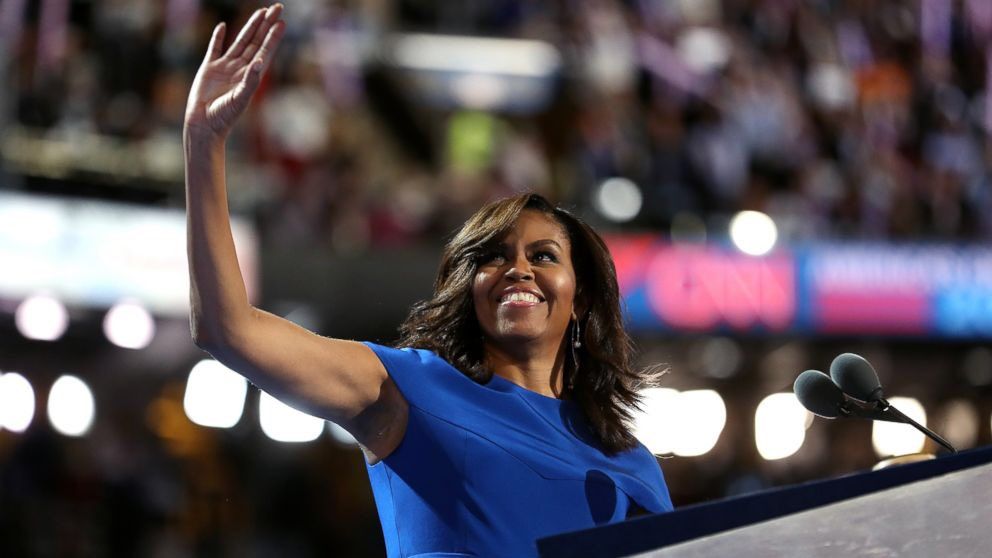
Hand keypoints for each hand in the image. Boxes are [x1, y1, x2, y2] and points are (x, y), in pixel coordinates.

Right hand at [184, 4, 284, 139]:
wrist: (204, 125)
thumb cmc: (224, 116)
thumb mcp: (241, 98)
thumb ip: (251, 80)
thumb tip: (261, 61)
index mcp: (251, 76)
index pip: (265, 51)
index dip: (273, 37)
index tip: (282, 22)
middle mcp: (240, 69)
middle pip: (256, 41)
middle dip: (266, 25)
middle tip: (278, 8)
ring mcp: (225, 67)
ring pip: (240, 41)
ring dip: (250, 27)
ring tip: (261, 12)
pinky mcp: (209, 68)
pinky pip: (215, 48)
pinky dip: (218, 37)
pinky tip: (224, 26)